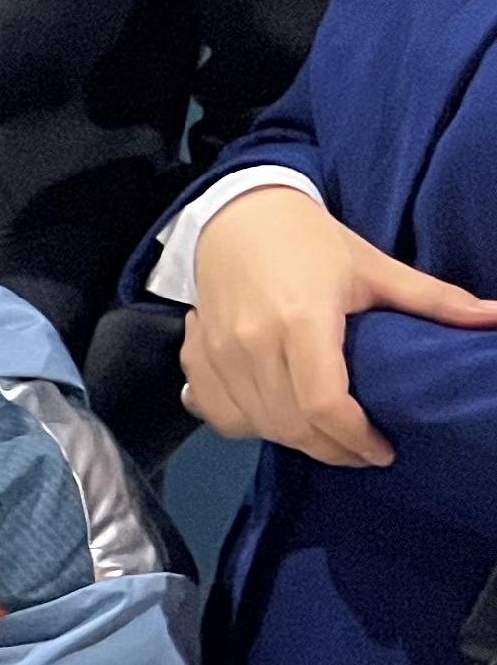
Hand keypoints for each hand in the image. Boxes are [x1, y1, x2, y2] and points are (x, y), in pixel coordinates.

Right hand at [182, 184, 496, 468]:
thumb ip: (434, 300)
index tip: (381, 450)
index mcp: (302, 319)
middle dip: (331, 449)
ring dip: (294, 440)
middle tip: (361, 450)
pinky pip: (219, 414)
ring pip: (256, 425)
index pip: (323, 404)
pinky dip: (248, 426)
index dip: (355, 438)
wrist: (236, 214)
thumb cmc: (309, 241)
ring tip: (324, 435)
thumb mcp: (375, 267)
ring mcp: (219, 352)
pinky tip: (274, 417)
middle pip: (291, 425)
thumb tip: (495, 317)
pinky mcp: (197, 357)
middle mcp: (253, 342)